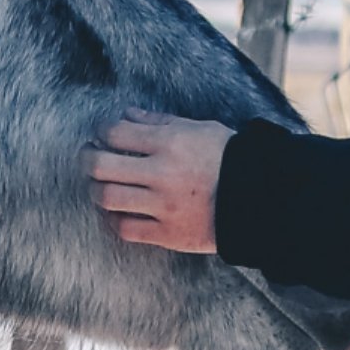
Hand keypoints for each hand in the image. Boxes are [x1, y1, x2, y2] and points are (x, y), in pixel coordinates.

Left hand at [90, 113, 230, 252]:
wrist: (262, 201)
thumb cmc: (231, 160)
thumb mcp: (200, 129)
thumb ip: (160, 121)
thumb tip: (127, 114)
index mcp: (170, 143)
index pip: (115, 132)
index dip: (101, 130)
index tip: (101, 133)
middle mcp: (162, 174)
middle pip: (101, 166)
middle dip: (87, 158)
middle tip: (89, 156)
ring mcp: (163, 206)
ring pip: (107, 198)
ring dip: (95, 189)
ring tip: (100, 184)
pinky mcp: (168, 234)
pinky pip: (125, 229)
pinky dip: (112, 220)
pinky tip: (115, 212)